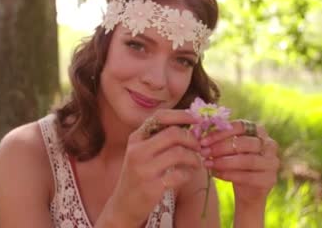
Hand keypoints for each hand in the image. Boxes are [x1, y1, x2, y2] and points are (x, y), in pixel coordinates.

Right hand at [101, 110, 201, 225]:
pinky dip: (189, 174)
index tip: (196, 120)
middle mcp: (137, 151)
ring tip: (196, 163)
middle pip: (173, 134)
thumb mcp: (140, 153)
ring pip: (179, 153)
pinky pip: (180, 174)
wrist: (123, 205)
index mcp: (135, 138)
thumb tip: (188, 126)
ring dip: (194, 158)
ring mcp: (144, 169)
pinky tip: (187, 175)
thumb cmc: (138, 176)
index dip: (181, 115)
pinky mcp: (152, 187)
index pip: (160, 117)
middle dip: (192, 139)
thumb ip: (157, 139)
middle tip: (198, 147)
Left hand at [199, 120, 279, 205]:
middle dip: (221, 148)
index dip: (220, 133)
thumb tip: (196, 132)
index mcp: (259, 130)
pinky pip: (248, 177)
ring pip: (247, 160)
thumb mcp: (227, 148)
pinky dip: (229, 175)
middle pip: (244, 143)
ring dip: (224, 162)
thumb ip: (218, 138)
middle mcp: (269, 144)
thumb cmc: (235, 163)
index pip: (240, 126)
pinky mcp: (270, 179)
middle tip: (203, 152)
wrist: (247, 190)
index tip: (203, 140)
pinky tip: (215, 174)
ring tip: (207, 164)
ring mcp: (272, 162)